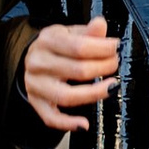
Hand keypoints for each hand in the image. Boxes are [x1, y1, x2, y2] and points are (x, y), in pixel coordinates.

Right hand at [24, 12, 119, 133]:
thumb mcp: (70, 32)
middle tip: (114, 64)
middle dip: (103, 68)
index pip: (78, 47)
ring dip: (93, 94)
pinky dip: (68, 123)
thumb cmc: (56, 46)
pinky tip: (84, 124)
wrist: (33, 58)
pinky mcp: (36, 102)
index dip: (102, 49)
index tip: (115, 48)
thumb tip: (100, 24)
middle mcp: (38, 63)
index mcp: (47, 41)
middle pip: (77, 71)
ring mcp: (36, 85)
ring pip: (66, 96)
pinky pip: (51, 118)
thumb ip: (87, 32)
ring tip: (110, 87)